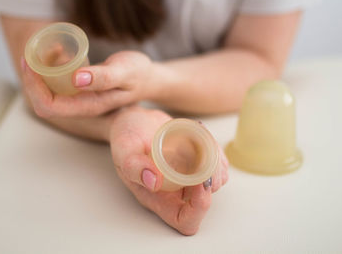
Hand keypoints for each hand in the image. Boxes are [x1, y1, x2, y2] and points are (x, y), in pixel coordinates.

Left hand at [20, 51, 151, 117]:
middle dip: (31, 82)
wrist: (148, 79)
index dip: (34, 88)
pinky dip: (49, 70)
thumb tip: (77, 80)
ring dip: (38, 75)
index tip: (31, 64)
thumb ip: (103, 77)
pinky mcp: (79, 92)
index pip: (50, 106)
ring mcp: (79, 101)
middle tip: (30, 56)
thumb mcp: (125, 72)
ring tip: (45, 50)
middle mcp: (80, 107)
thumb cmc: (138, 74)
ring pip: (47, 94)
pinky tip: (58, 52)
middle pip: (43, 103)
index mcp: (88, 106)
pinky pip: (56, 85)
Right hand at [109, 106, 228, 234]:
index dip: (198, 208)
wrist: (135, 121)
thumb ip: (134, 166)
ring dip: (215, 162)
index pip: (185, 221)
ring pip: (216, 180)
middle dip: (211, 179)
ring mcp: (189, 176)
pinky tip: (201, 135)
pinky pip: (217, 162)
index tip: (199, 182)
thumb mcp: (124, 149)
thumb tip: (154, 181)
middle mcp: (176, 191)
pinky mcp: (198, 161)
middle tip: (203, 155)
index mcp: (158, 197)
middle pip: (206, 200)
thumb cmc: (127, 138)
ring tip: (200, 141)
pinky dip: (216, 149)